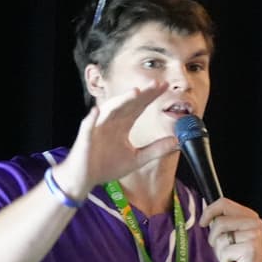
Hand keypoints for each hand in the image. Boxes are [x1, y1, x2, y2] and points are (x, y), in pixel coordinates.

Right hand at [62, 82, 178, 191]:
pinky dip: (92, 118)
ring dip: (122, 101)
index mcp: (122, 125)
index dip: (151, 96)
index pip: (139, 107)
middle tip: (157, 83)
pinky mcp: (85, 138)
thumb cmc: (107, 166)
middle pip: (128, 104)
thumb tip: (177, 141)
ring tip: (136, 92)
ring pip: (110, 110)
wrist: (85, 178)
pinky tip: (97, 110)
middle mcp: (111, 122)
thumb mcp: (137, 158)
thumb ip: (156, 149)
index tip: (165, 86)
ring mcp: (97, 128)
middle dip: (142, 94)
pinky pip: (87, 126)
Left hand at [199, 197, 261, 261]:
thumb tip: (205, 217)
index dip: (209, 211)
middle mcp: (255, 223)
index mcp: (249, 216)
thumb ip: (222, 224)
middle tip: (220, 248)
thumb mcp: (229, 237)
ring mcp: (254, 235)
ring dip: (220, 251)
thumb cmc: (238, 260)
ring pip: (221, 237)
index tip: (202, 223)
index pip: (224, 203)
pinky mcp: (251, 248)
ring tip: (231, 258)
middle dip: (214, 237)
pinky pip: (225, 251)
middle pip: (220, 221)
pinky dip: (225, 261)